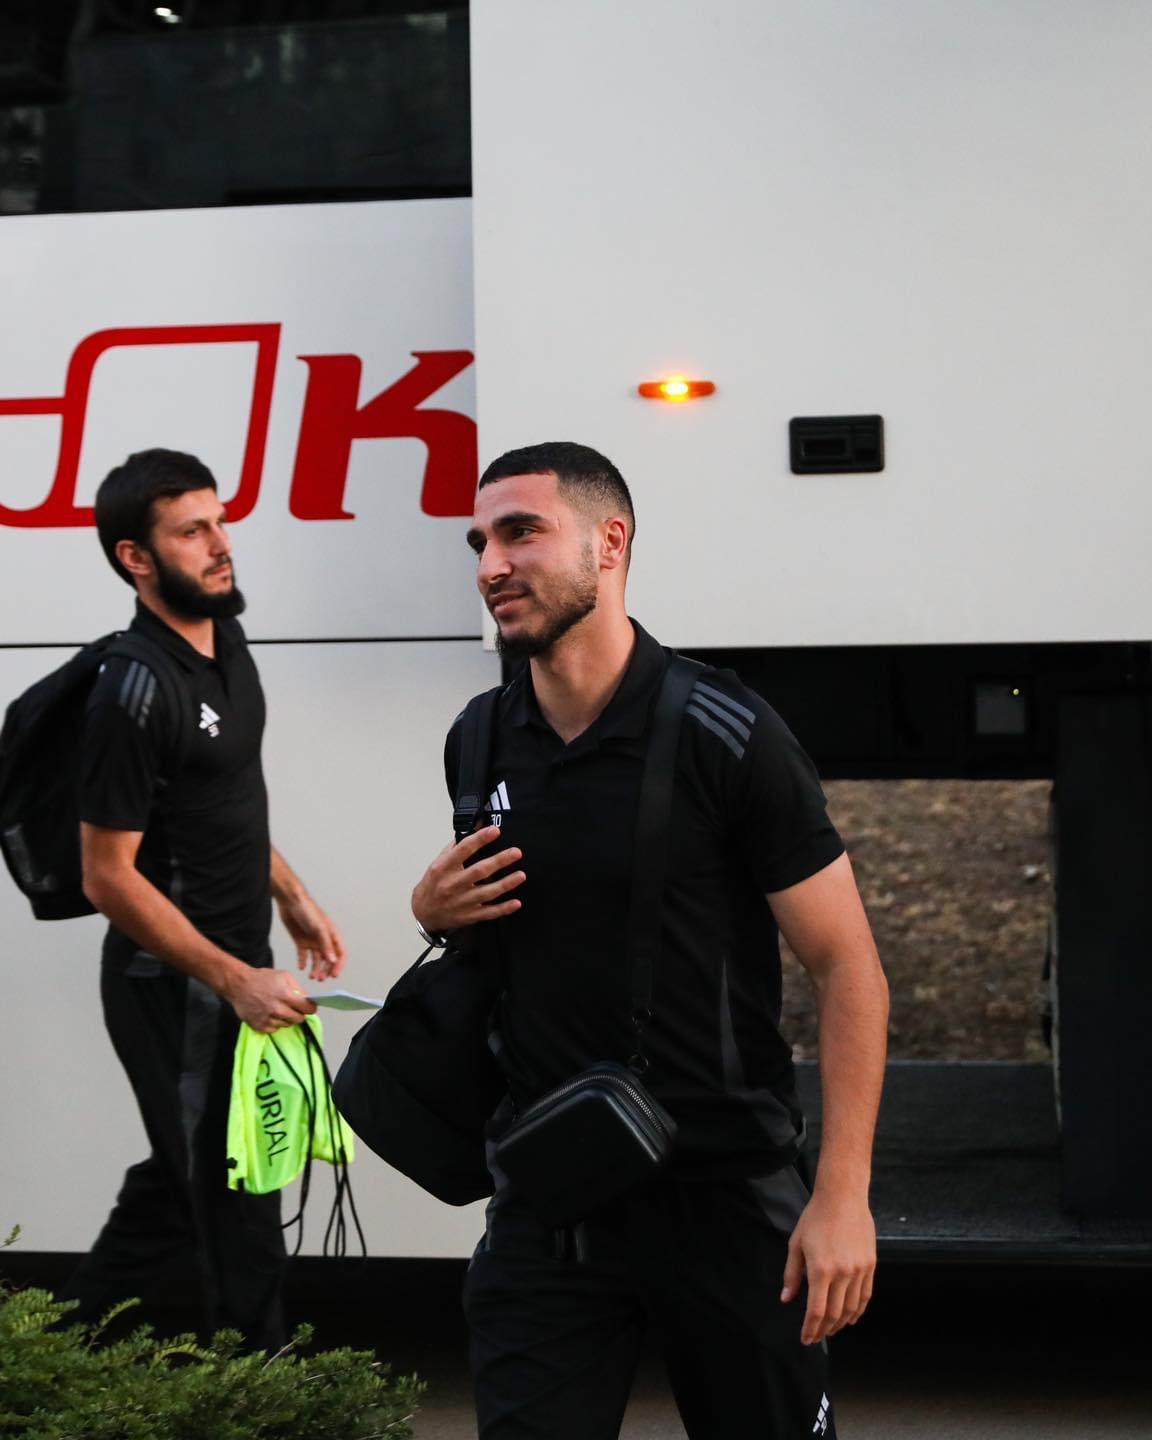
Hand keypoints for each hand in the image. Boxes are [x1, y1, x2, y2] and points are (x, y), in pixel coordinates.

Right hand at [225, 966, 317, 1033]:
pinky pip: (275, 1029)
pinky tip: (270, 1014)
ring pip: (287, 1024)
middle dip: (299, 1013)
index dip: (310, 1008)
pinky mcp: (259, 1027)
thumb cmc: (262, 978)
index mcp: (286, 996)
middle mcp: (278, 1010)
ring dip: (286, 1018)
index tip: (309, 1007)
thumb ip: (298, 989)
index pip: (307, 1009)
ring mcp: (268, 1020)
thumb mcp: (284, 976)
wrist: (240, 985)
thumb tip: (308, 1000)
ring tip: (278, 1008)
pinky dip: (275, 1023)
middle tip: (293, 1007)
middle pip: (299, 1019)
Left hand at [276, 891, 346, 980]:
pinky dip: (303, 962)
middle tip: (321, 978)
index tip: (334, 975)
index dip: (339, 965)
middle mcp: (323, 939)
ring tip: (312, 976)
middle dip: (326, 970)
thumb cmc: (307, 910)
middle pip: (328, 959)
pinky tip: (302, 967)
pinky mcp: (301, 941)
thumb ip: (326, 945)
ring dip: (315, 968)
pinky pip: (303, 955)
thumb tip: (332, 960)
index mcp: (332, 934)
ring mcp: (312, 941)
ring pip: (316, 959)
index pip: (340, 953)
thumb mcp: (319, 928)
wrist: (290, 901)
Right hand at [412, 825, 524, 933]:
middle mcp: (452, 884)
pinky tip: (516, 903)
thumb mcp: (437, 863)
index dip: (479, 839)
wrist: (424, 913)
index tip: (494, 831)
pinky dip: (503, 909)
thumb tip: (474, 829)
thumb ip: (455, 847)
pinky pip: (489, 912)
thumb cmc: (432, 885)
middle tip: (515, 852)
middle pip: (479, 871)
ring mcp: (461, 901)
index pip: (463, 850)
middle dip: (499, 861)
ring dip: (506, 884)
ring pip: (487, 892)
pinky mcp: (469, 915)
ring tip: (521, 875)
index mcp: (443, 868)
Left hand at [780, 1188, 875, 1344]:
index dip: (810, 1329)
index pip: (816, 1311)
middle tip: (816, 1337)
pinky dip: (858, 1311)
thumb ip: (792, 1274)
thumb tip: (787, 1298)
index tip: (805, 1339)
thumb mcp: (796, 1244)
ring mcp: (859, 1270)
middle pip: (835, 1314)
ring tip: (831, 1330)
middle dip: (824, 1330)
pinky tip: (851, 1318)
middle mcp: (842, 1273)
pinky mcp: (870, 1265)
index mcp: (820, 1269)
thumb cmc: (815, 1218)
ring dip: (841, 1323)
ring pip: (851, 1308)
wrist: (843, 1198)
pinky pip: (865, 1296)